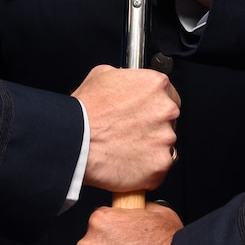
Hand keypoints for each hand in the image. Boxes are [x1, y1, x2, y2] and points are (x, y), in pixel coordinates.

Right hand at [73, 64, 179, 192]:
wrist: (75, 141)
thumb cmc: (84, 111)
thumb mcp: (102, 75)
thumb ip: (124, 77)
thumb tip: (126, 83)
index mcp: (156, 85)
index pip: (169, 95)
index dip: (154, 106)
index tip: (144, 114)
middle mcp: (166, 110)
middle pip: (169, 120)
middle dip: (153, 127)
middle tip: (131, 132)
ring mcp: (165, 138)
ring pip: (165, 145)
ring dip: (150, 148)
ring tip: (126, 148)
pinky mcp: (161, 163)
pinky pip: (160, 168)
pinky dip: (147, 169)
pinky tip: (129, 163)